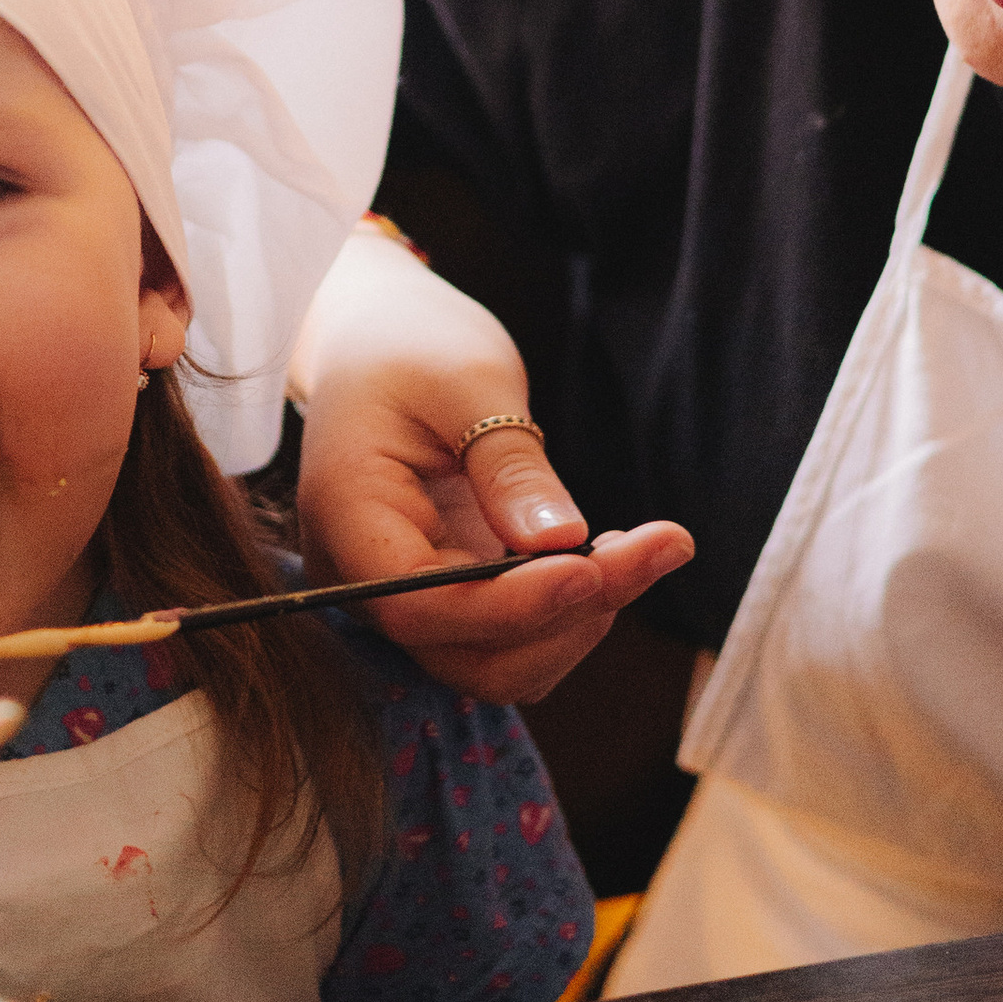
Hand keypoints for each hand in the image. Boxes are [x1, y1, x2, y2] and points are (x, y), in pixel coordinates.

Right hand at [288, 227, 691, 700]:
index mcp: (347, 517)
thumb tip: (561, 542)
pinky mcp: (450, 594)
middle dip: (566, 619)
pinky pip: (511, 636)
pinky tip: (610, 555)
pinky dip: (569, 612)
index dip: (512, 605)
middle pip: (466, 653)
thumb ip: (507, 466)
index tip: (593, 567)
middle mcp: (364, 577)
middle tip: (655, 547)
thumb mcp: (468, 382)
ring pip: (497, 662)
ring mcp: (407, 594)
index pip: (421, 605)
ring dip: (579, 623)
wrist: (379, 339)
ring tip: (641, 547)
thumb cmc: (413, 344)